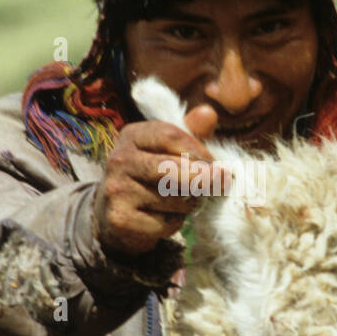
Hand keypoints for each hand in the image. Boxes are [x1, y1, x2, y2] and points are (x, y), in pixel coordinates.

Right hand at [93, 104, 220, 256]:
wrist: (115, 214)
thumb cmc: (151, 176)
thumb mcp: (168, 150)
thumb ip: (191, 133)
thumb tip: (209, 112)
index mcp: (131, 135)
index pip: (170, 136)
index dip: (199, 150)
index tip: (217, 163)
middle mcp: (119, 160)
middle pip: (172, 167)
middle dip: (203, 178)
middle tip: (221, 183)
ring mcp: (117, 190)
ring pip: (173, 198)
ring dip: (189, 204)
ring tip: (184, 202)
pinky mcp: (120, 219)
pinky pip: (165, 222)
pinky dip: (175, 223)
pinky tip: (166, 218)